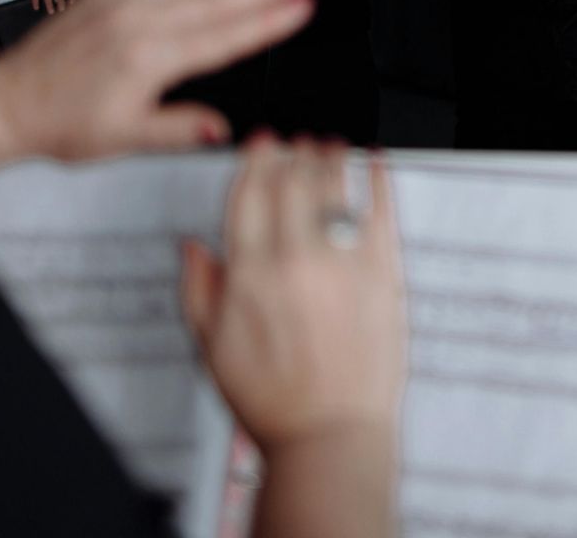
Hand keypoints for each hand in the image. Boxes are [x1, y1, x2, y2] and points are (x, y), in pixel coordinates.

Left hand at [0, 0, 316, 159]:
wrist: (12, 102)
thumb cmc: (64, 124)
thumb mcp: (125, 140)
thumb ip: (175, 129)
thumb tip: (218, 128)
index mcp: (149, 61)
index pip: (222, 39)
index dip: (267, 23)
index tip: (300, 7)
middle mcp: (139, 23)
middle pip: (215, 1)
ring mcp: (123, 1)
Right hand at [181, 137, 404, 454]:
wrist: (329, 436)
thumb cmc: (270, 400)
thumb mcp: (212, 347)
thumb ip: (198, 288)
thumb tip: (192, 245)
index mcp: (249, 274)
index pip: (249, 193)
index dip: (254, 159)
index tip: (260, 142)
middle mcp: (295, 260)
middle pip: (291, 180)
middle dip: (292, 151)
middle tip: (295, 140)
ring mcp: (343, 263)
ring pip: (334, 185)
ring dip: (330, 155)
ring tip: (328, 144)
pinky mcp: (384, 273)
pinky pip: (381, 209)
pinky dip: (377, 178)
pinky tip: (374, 161)